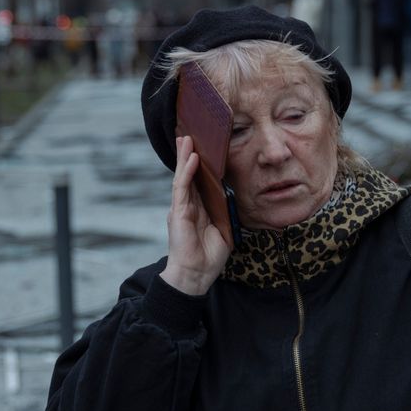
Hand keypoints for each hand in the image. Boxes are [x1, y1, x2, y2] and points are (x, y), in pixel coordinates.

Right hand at [160, 136, 231, 295]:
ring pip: (183, 176)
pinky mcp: (179, 212)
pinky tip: (193, 158)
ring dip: (186, 157)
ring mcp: (181, 208)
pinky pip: (182, 187)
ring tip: (187, 138)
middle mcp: (186, 206)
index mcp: (197, 210)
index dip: (199, 165)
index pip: (198, 182)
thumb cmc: (208, 256)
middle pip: (188, 175)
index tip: (203, 148)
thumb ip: (224, 212)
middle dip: (188, 155)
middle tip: (189, 135)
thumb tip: (231, 196)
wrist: (196, 275)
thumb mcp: (223, 229)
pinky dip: (187, 171)